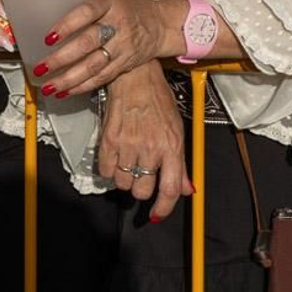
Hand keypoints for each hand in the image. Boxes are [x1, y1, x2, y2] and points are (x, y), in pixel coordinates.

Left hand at [35, 0, 183, 96]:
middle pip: (88, 43)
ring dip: (69, 78)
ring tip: (49, 86)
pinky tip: (66, 91)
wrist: (161, 24)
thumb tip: (50, 18)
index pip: (87, 12)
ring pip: (93, 66)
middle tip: (41, 68)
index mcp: (110, 3)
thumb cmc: (129, 9)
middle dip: (61, 58)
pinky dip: (82, 86)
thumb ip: (87, 8)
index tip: (48, 37)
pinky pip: (102, 78)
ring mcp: (123, 46)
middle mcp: (117, 25)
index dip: (67, 25)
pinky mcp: (125, 63)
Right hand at [96, 62, 192, 221]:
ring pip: (123, 183)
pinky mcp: (108, 140)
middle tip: (143, 175)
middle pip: (142, 190)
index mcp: (171, 146)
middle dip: (143, 188)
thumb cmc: (158, 99)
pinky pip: (105, 171)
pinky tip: (117, 158)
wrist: (135, 76)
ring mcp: (128, 144)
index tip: (157, 214)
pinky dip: (110, 170)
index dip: (163, 208)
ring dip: (126, 179)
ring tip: (130, 162)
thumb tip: (186, 189)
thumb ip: (180, 164)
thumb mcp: (177, 130)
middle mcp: (150, 148)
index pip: (169, 189)